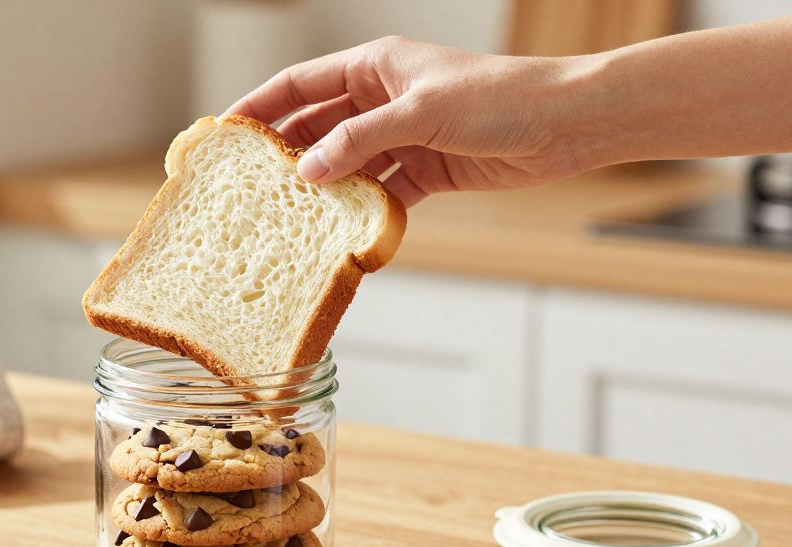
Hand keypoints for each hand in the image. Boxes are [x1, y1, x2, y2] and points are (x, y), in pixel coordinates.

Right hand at [226, 36, 592, 206]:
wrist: (566, 124)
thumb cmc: (500, 97)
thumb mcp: (420, 113)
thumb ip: (358, 141)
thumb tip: (307, 172)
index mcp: (376, 66)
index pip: (300, 83)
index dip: (260, 106)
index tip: (225, 134)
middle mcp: (384, 99)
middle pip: (318, 128)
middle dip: (286, 157)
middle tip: (249, 191)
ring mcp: (404, 136)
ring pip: (348, 165)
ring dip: (325, 191)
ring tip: (290, 219)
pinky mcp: (428, 170)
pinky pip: (383, 194)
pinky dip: (366, 212)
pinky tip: (345, 234)